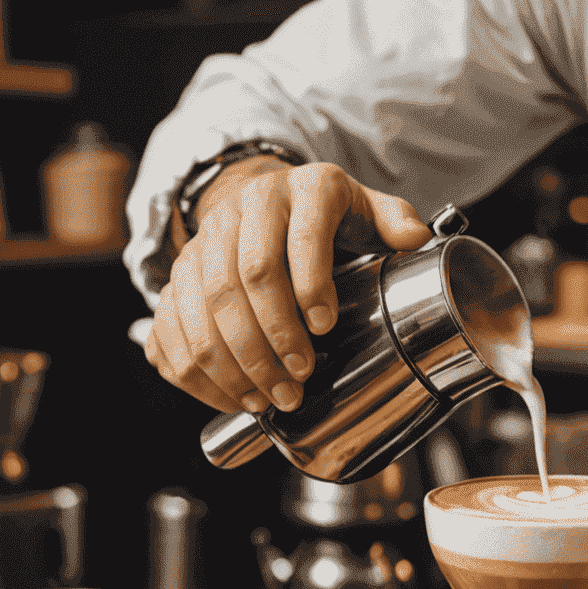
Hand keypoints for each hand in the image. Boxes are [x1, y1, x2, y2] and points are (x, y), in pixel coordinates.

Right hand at [145, 156, 431, 415]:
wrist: (262, 202)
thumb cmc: (322, 217)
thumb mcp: (363, 207)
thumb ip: (392, 220)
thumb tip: (416, 237)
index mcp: (297, 190)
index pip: (297, 237)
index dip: (309, 285)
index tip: (324, 327)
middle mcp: (242, 210)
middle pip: (244, 278)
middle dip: (272, 338)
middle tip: (299, 380)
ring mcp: (203, 242)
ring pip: (202, 306)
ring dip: (236, 362)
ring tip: (270, 398)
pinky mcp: (178, 275)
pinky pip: (171, 326)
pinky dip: (198, 370)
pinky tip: (231, 396)